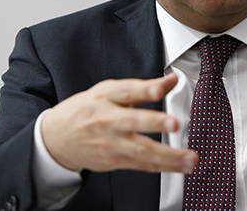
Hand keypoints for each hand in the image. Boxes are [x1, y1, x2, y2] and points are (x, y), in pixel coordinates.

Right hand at [41, 73, 197, 172]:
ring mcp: (111, 143)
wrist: (56, 138)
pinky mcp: (114, 161)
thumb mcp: (109, 91)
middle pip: (133, 121)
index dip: (146, 89)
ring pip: (141, 150)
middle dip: (155, 122)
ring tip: (190, 158)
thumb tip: (171, 80)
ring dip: (169, 156)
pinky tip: (179, 167)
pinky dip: (162, 167)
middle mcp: (108, 120)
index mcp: (107, 97)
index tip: (162, 87)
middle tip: (174, 124)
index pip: (127, 91)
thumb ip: (143, 86)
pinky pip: (141, 165)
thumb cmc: (86, 110)